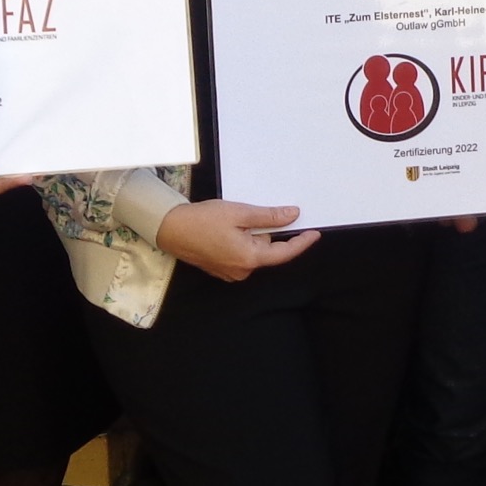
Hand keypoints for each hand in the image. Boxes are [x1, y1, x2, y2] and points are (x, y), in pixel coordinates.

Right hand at [157, 198, 318, 280]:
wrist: (170, 229)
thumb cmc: (202, 220)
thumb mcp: (240, 213)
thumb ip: (269, 217)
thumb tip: (293, 216)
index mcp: (249, 258)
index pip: (284, 253)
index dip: (301, 243)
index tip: (314, 233)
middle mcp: (242, 271)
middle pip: (266, 250)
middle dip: (264, 232)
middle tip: (248, 215)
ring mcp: (231, 273)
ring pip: (253, 252)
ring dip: (251, 236)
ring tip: (232, 220)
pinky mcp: (222, 269)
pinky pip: (241, 255)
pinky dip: (241, 242)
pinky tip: (226, 230)